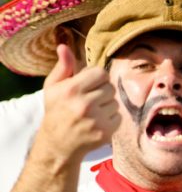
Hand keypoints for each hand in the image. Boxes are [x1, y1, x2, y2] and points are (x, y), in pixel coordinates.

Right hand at [41, 44, 120, 161]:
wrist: (58, 144)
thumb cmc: (56, 111)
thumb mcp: (53, 87)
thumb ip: (63, 67)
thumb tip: (64, 46)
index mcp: (72, 89)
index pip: (101, 73)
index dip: (96, 78)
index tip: (89, 85)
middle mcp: (84, 104)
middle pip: (110, 88)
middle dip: (102, 92)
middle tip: (90, 100)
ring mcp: (96, 120)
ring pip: (115, 103)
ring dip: (107, 106)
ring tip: (93, 112)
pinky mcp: (105, 133)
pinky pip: (118, 117)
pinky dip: (111, 119)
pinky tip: (97, 122)